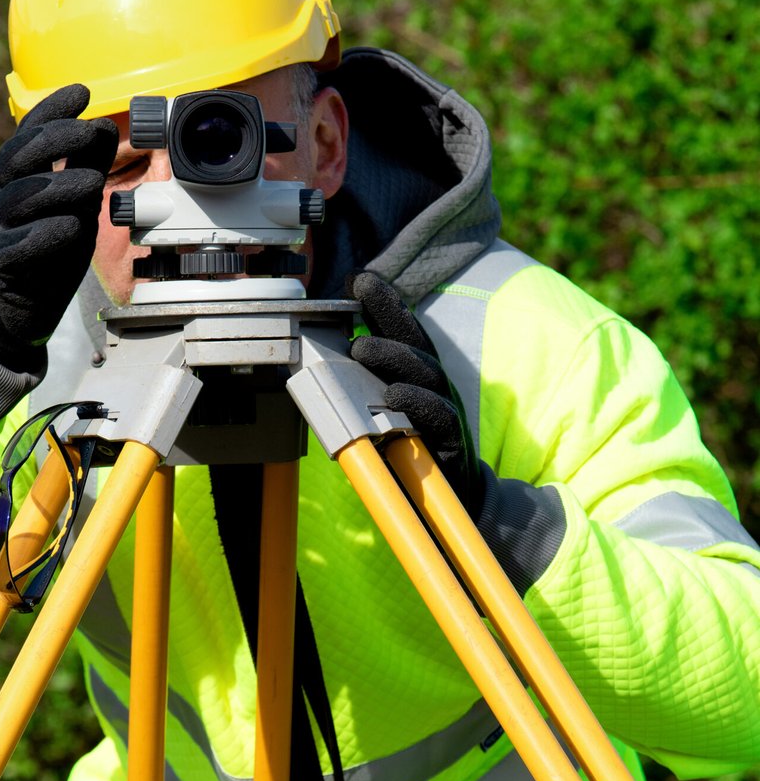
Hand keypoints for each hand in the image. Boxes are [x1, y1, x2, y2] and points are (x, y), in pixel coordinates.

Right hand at [0, 83, 118, 371]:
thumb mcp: (75, 207)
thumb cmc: (48, 254)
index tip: (82, 91)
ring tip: (94, 183)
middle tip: (90, 131)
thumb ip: (85, 170)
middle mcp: (1, 200)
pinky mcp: (1, 267)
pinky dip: (44, 234)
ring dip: (58, 186)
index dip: (51, 111)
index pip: (28, 135)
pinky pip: (17, 246)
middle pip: (16, 157)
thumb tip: (103, 127)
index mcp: (17, 181)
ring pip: (18, 199)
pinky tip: (71, 228)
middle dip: (54, 139)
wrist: (20, 313)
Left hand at [349, 270, 483, 513]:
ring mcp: (445, 411)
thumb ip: (364, 384)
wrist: (453, 501)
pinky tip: (393, 395)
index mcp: (418, 375)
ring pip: (424, 374)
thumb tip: (326, 355)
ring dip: (393, 358)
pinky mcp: (451, 442)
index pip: (404, 331)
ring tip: (362, 348)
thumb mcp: (384, 411)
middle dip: (389, 314)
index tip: (360, 279)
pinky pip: (437, 417)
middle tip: (359, 296)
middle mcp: (435, 386)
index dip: (385, 303)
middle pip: (415, 343)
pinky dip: (416, 403)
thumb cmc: (412, 451)